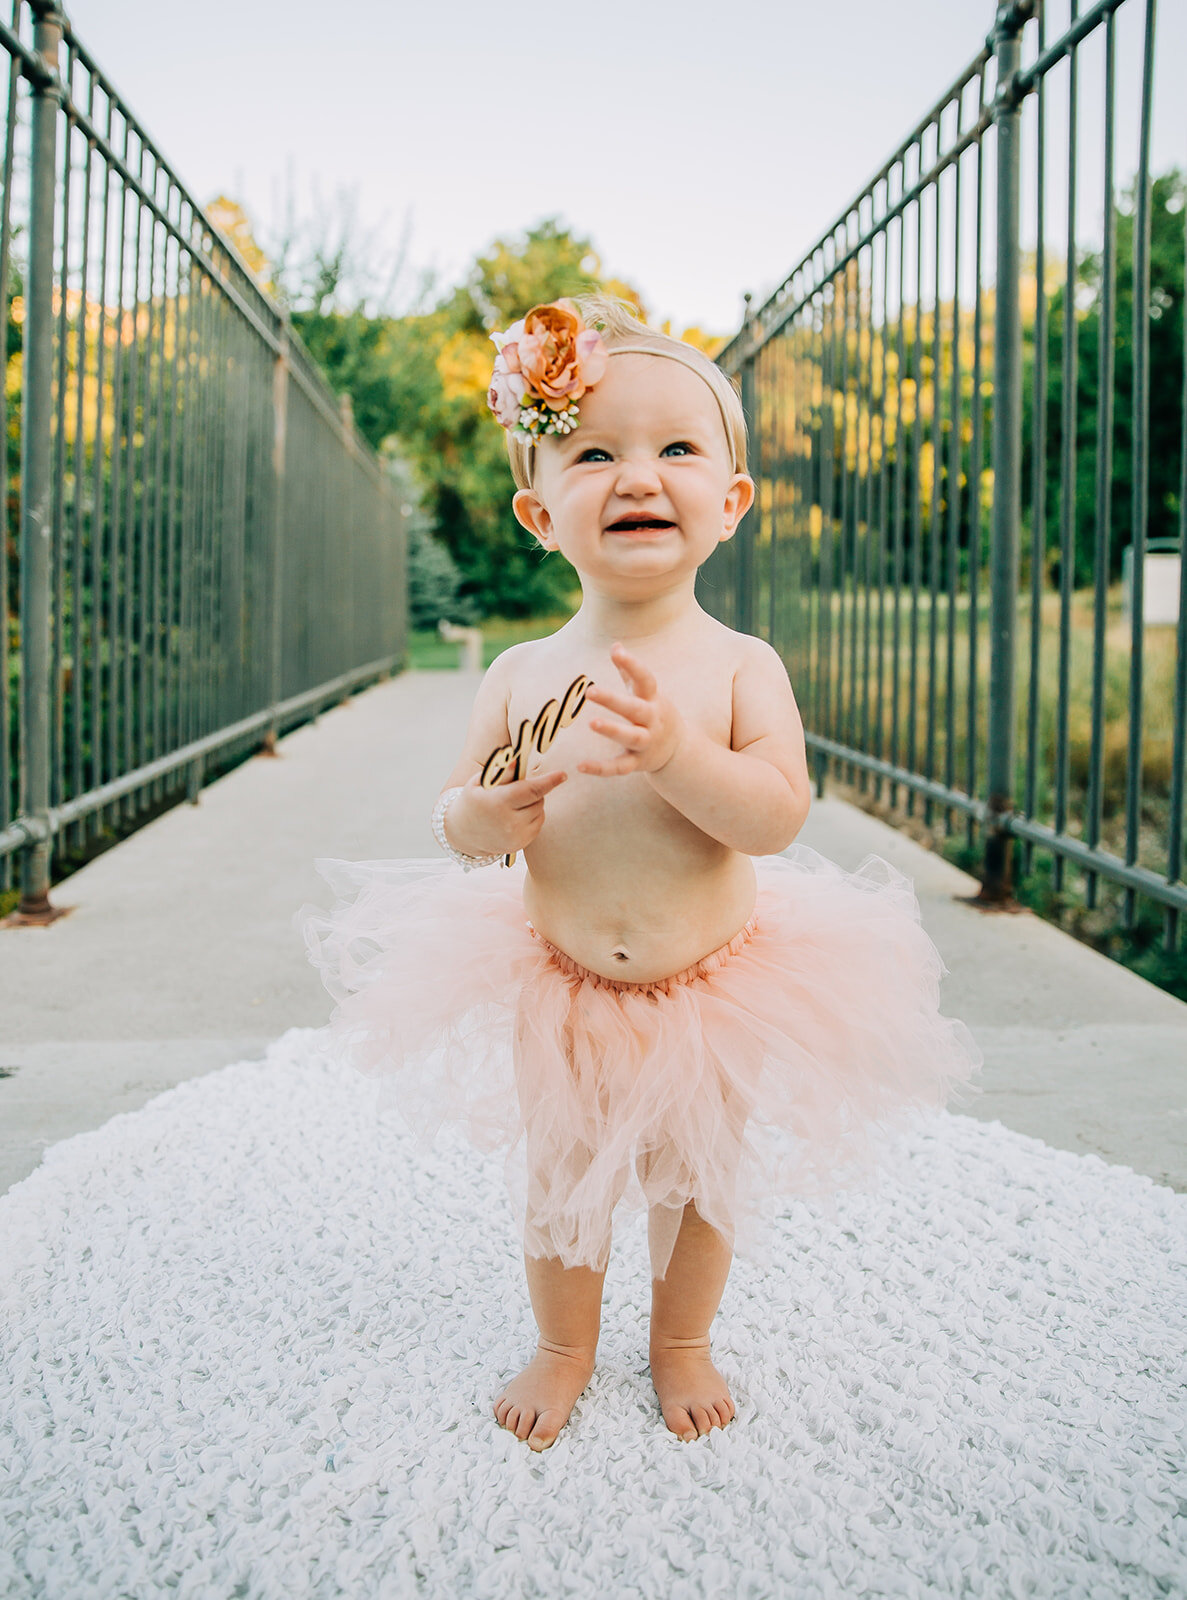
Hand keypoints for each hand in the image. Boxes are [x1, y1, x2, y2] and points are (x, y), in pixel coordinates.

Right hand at [447, 768, 566, 855]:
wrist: (462, 832)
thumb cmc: (473, 800)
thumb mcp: (480, 782)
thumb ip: (501, 772)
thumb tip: (517, 761)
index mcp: (497, 802)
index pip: (531, 790)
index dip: (549, 781)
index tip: (562, 775)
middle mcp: (508, 822)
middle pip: (538, 800)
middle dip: (535, 790)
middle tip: (517, 790)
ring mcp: (515, 836)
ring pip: (540, 812)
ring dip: (533, 804)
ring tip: (513, 804)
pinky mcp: (520, 845)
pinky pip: (538, 825)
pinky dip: (532, 817)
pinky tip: (515, 816)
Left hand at [578, 643, 683, 777]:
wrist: (679, 750)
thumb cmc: (654, 712)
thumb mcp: (647, 692)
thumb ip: (629, 671)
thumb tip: (616, 645)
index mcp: (653, 700)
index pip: (645, 679)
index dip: (632, 665)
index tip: (617, 652)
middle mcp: (652, 721)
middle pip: (635, 709)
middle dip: (614, 701)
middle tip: (590, 692)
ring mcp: (646, 743)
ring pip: (631, 737)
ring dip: (612, 730)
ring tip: (592, 722)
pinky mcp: (637, 762)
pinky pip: (620, 767)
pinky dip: (601, 768)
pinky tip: (580, 766)